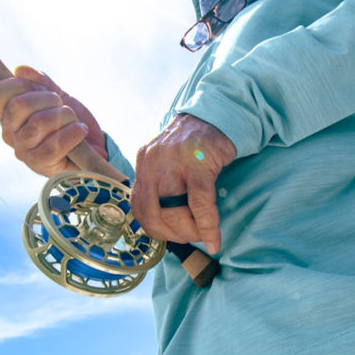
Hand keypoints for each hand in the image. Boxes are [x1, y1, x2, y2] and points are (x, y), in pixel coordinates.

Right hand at [0, 66, 105, 175]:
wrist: (93, 145)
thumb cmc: (70, 120)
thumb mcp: (57, 95)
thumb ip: (40, 81)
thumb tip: (20, 70)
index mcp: (8, 115)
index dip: (15, 84)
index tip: (38, 86)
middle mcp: (11, 133)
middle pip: (19, 105)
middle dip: (48, 98)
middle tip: (61, 105)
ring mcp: (23, 150)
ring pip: (38, 123)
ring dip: (64, 116)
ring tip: (73, 120)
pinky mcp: (40, 165)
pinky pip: (53, 145)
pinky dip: (73, 133)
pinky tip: (80, 131)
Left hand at [131, 114, 235, 254]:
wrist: (217, 115)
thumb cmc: (195, 144)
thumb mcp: (168, 161)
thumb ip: (161, 184)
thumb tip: (166, 223)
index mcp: (144, 163)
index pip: (138, 206)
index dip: (154, 228)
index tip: (171, 236)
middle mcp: (153, 162)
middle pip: (153, 213)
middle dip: (172, 235)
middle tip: (189, 239)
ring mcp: (173, 163)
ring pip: (174, 212)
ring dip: (188, 232)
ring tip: (202, 237)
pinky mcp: (198, 164)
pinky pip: (200, 204)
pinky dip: (207, 226)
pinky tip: (214, 240)